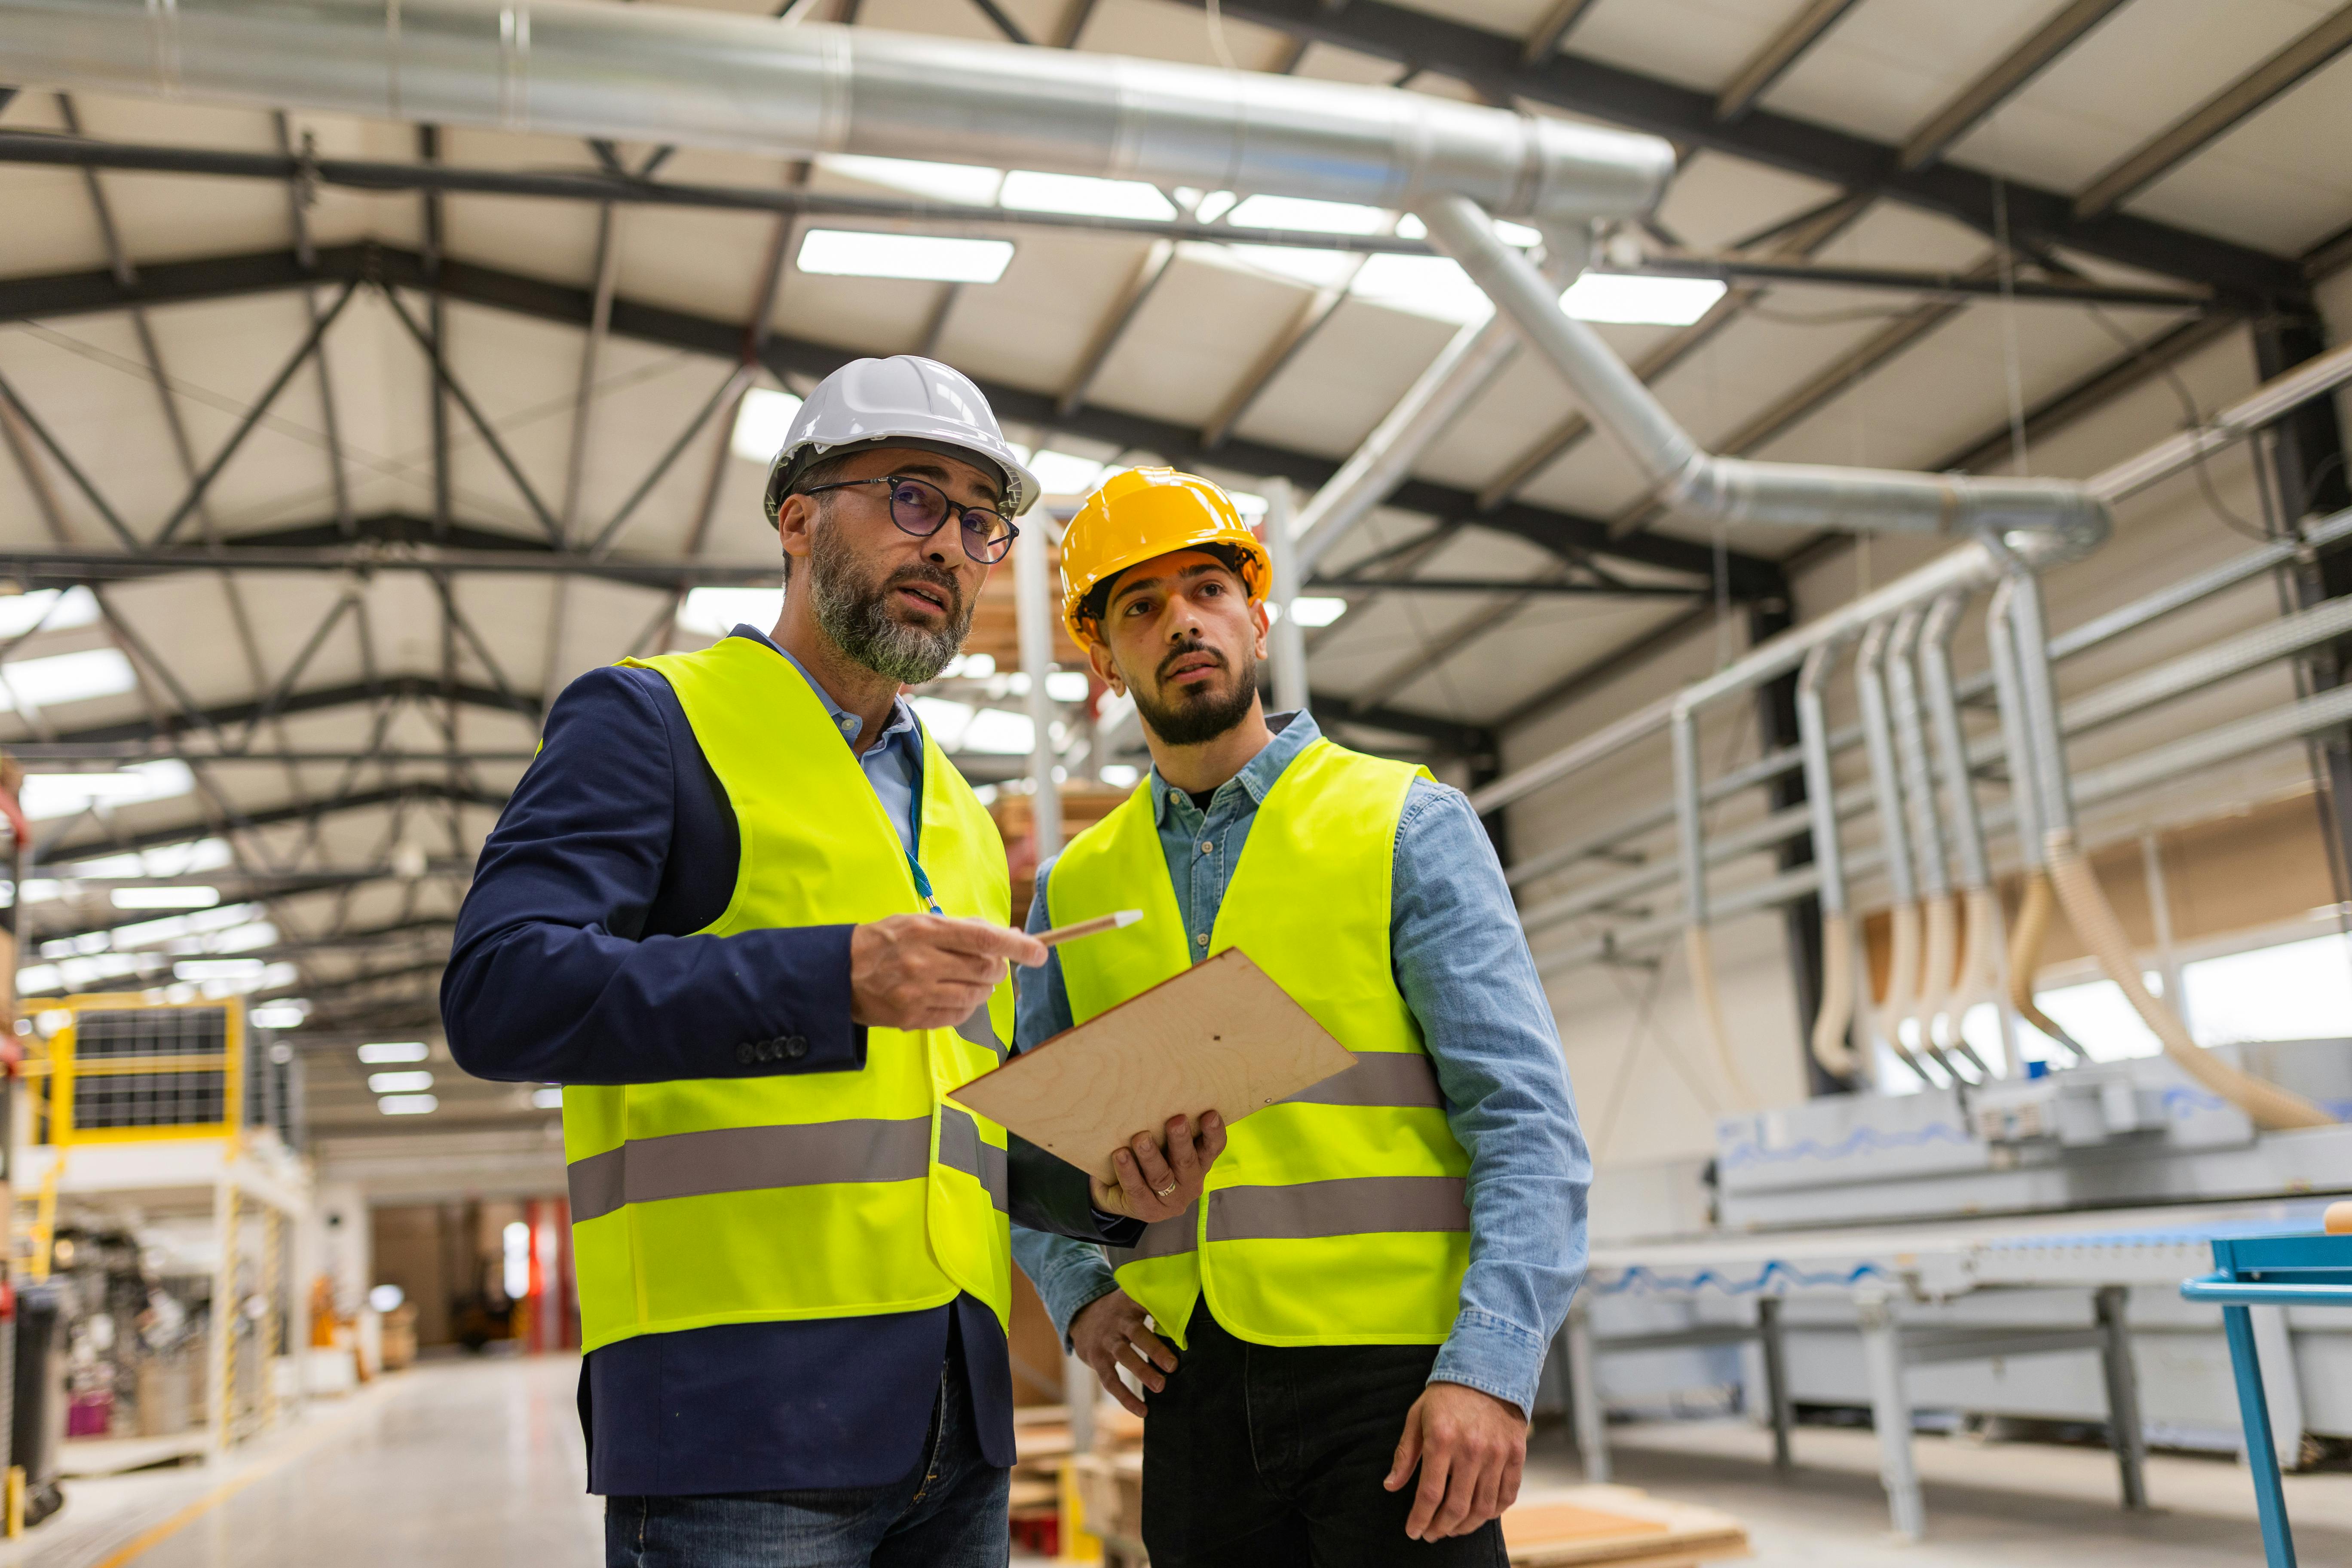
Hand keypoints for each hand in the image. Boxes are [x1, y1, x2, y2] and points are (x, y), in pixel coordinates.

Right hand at [849, 915, 1046, 1030]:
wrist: (839, 972)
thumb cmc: (885, 942)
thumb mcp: (918, 922)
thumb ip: (963, 928)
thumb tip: (1009, 935)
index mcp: (926, 931)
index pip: (984, 939)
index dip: (1018, 946)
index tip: (1040, 952)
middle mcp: (923, 963)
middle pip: (985, 970)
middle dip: (998, 968)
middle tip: (992, 965)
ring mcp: (917, 993)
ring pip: (976, 996)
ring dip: (983, 989)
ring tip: (969, 980)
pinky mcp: (912, 1018)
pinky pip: (958, 1016)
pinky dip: (965, 1007)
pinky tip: (954, 995)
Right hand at [1069, 1289, 1173, 1417]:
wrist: (1081, 1316)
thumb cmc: (1121, 1312)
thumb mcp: (1133, 1300)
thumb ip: (1156, 1306)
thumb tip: (1191, 1314)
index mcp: (1131, 1303)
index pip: (1148, 1305)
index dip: (1163, 1313)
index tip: (1182, 1325)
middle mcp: (1117, 1321)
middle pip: (1136, 1333)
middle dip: (1155, 1349)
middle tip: (1173, 1366)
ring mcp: (1106, 1340)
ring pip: (1124, 1355)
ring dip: (1142, 1372)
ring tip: (1160, 1387)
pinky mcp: (1097, 1359)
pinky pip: (1110, 1380)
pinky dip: (1126, 1397)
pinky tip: (1142, 1410)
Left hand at [1089, 1113, 1225, 1221]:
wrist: (1120, 1196)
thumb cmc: (1148, 1161)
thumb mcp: (1165, 1146)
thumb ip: (1169, 1128)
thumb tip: (1162, 1091)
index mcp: (1200, 1164)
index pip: (1213, 1148)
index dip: (1213, 1132)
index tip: (1209, 1113)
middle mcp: (1190, 1184)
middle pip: (1187, 1162)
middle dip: (1181, 1141)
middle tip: (1176, 1121)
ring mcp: (1170, 1200)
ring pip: (1162, 1177)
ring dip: (1151, 1156)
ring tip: (1141, 1138)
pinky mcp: (1147, 1211)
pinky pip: (1137, 1189)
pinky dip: (1128, 1171)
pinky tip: (1120, 1155)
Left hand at [1384, 1381, 1527, 1541]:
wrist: (1488, 1368)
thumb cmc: (1447, 1394)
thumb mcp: (1417, 1416)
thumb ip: (1405, 1454)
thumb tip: (1391, 1486)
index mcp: (1442, 1440)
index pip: (1430, 1494)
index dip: (1420, 1519)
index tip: (1413, 1531)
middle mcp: (1471, 1450)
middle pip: (1457, 1507)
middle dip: (1441, 1527)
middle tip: (1432, 1534)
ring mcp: (1497, 1454)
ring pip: (1483, 1507)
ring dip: (1466, 1526)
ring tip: (1453, 1529)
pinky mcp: (1516, 1454)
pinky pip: (1507, 1495)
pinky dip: (1494, 1512)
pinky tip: (1480, 1514)